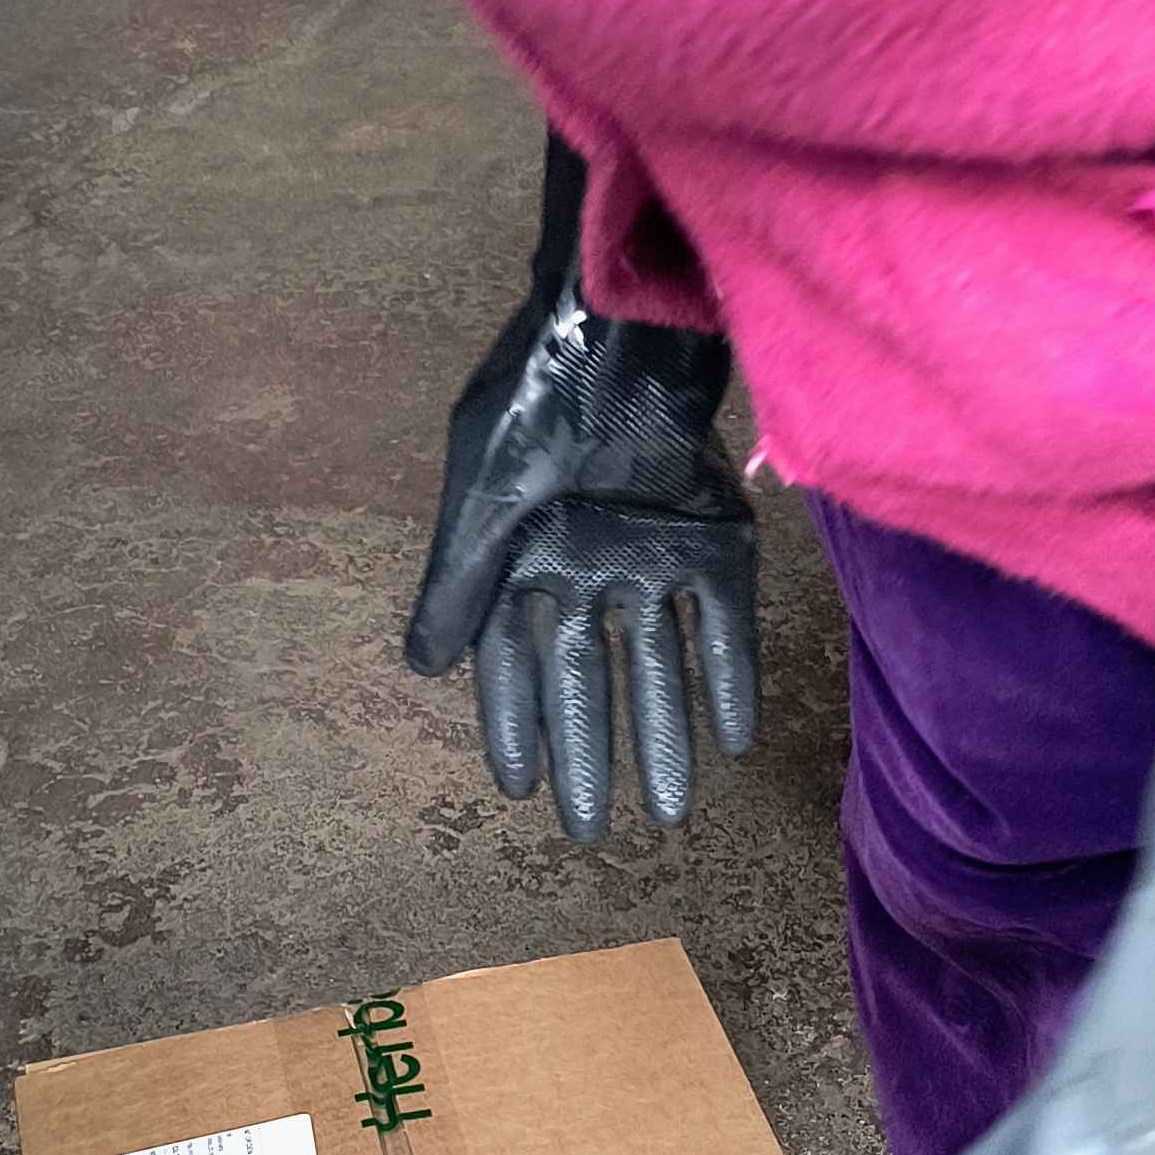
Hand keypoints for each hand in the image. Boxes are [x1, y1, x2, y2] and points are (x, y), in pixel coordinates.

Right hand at [405, 142, 759, 838]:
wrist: (629, 322)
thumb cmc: (540, 396)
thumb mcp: (481, 493)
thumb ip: (457, 582)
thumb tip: (420, 669)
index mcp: (521, 556)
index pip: (511, 663)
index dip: (512, 725)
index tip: (520, 789)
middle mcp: (585, 565)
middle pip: (586, 681)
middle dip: (591, 755)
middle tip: (598, 832)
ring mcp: (651, 553)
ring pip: (657, 665)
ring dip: (663, 736)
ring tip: (672, 812)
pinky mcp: (714, 536)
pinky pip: (721, 623)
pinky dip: (726, 678)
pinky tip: (734, 740)